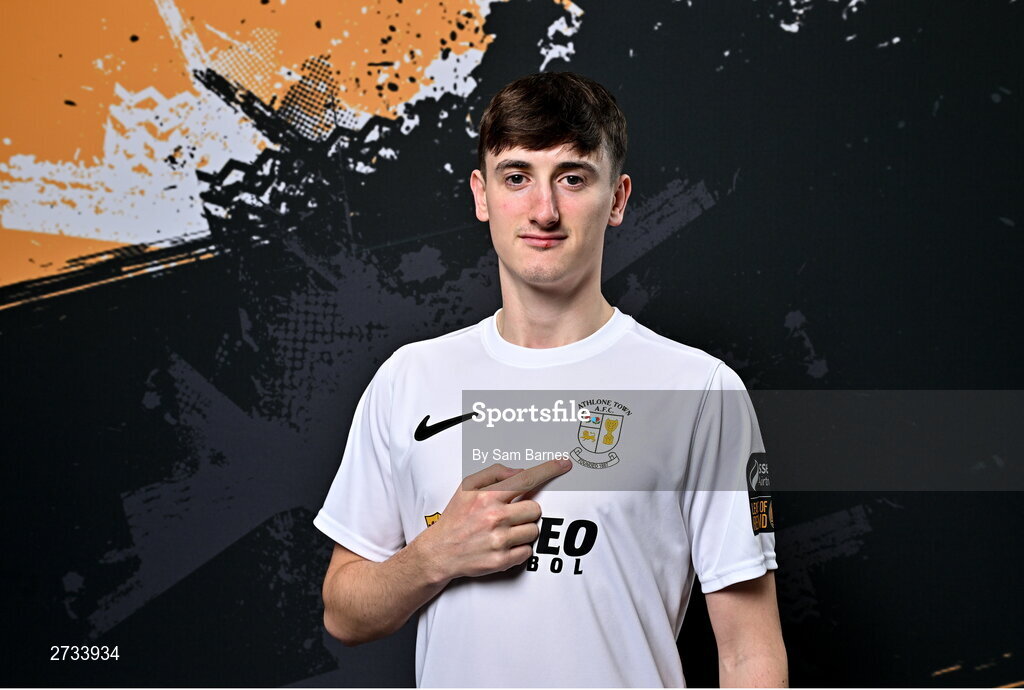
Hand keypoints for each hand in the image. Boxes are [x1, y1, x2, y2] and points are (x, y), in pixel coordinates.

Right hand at [416, 459, 571, 582]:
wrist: (439, 552)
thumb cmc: (455, 518)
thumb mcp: (467, 487)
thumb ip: (494, 474)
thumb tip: (519, 472)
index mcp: (487, 496)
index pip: (526, 479)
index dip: (548, 470)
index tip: (563, 464)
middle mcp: (495, 518)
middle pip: (535, 509)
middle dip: (526, 511)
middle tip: (509, 515)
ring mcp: (499, 540)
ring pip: (534, 531)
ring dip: (523, 530)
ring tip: (503, 531)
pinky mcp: (502, 561)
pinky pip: (528, 551)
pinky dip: (519, 548)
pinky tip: (503, 545)